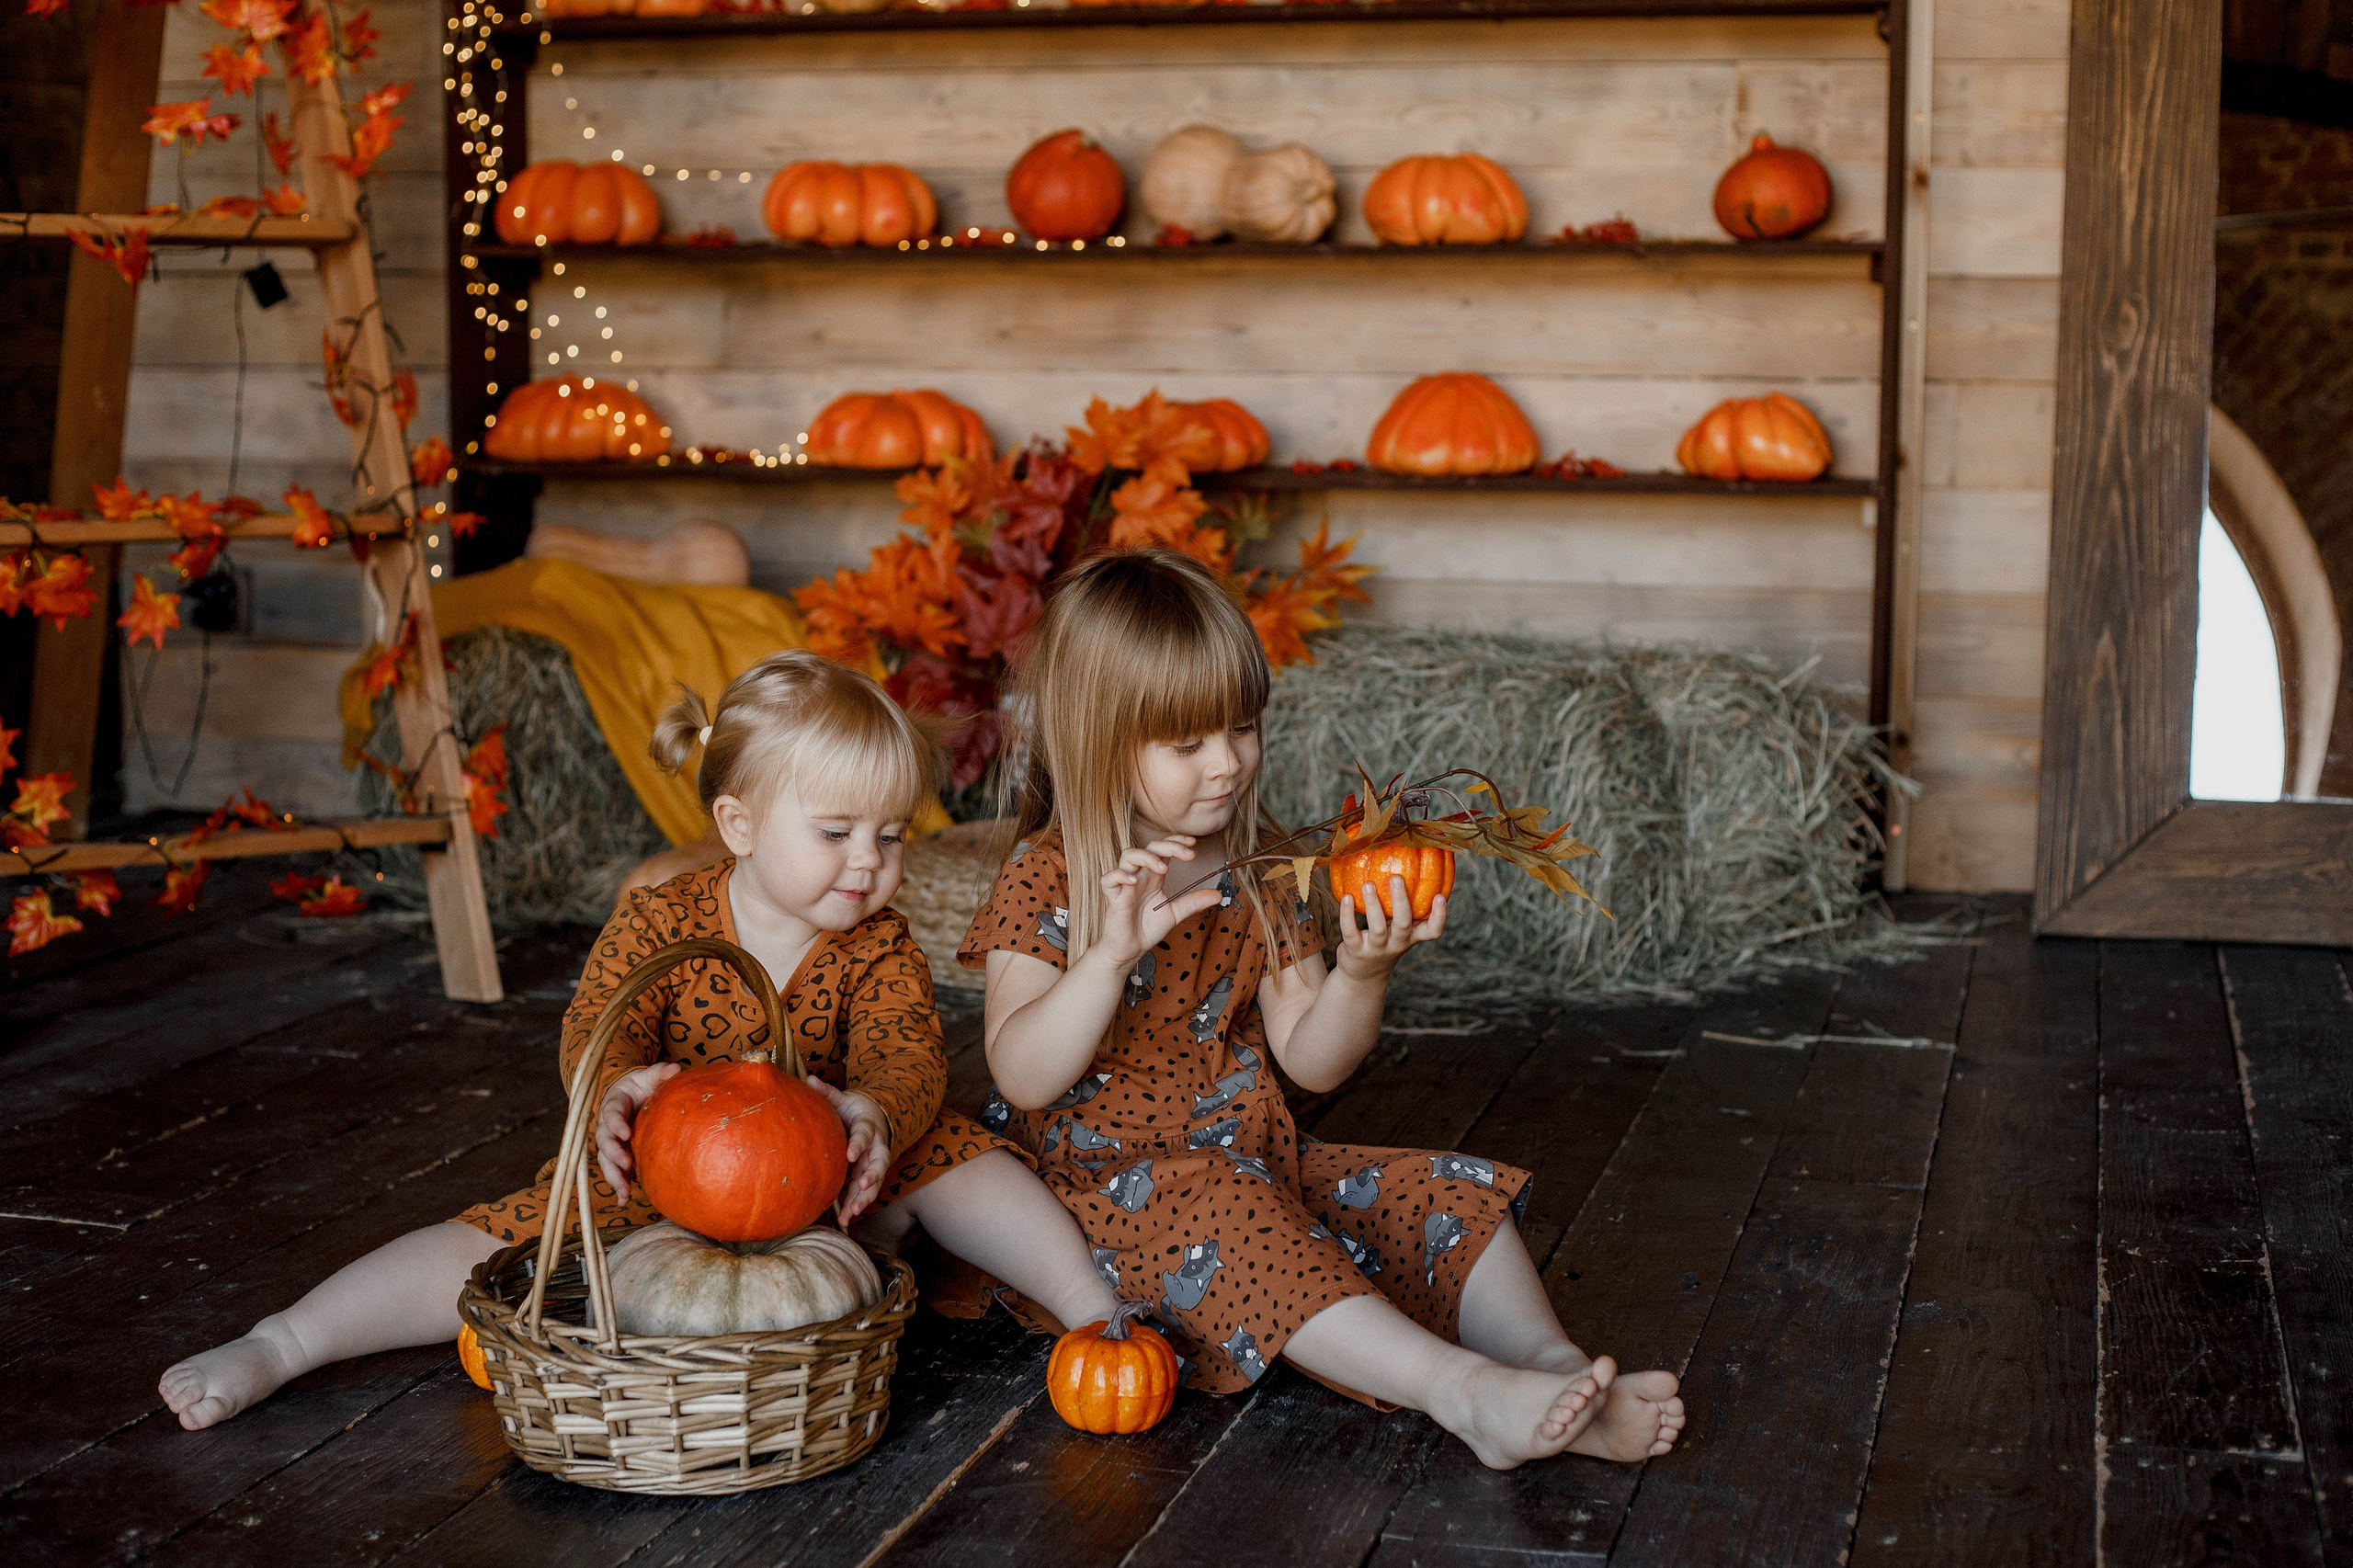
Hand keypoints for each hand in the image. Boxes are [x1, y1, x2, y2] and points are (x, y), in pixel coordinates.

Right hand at [594, 1062, 682, 1202]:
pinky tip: (624, 1200)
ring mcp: (611, 1142)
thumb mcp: (650, 1076)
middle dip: (613, 1153)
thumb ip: (660, 1073)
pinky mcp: (618, 1155)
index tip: (625, 1132)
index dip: (616, 1123)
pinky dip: (618, 1186)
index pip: (611, 1114)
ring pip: (606, 1161)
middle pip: (604, 1142)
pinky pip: (615, 1171)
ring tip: (624, 1191)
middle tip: (625, 1163)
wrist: (634, 1095)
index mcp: (614, 1104)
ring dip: (614, 1176)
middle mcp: (607, 1125)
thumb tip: (676, 1068)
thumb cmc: (643, 1085)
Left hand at [804, 1076, 893, 1224]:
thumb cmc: (853, 1110)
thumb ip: (828, 1092)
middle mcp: (876, 1148)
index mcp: (869, 1127)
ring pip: (873, 1184)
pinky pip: (863, 1193)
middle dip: (870, 1179)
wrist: (873, 1118)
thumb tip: (810, 1079)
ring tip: (851, 1214)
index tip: (850, 1154)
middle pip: (877, 1165)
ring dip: (863, 1199)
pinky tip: (845, 1221)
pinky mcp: (867, 1177)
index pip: (865, 1135)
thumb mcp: (843, 1099)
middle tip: (861, 1188)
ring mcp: (873, 1165)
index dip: (859, 1145)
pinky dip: (856, 1206)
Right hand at [1095, 836, 1222, 968]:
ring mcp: (1124, 885)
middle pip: (1149, 847)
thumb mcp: (1175, 913)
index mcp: (1153, 876)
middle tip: (1188, 854)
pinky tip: (1134, 881)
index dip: (1176, 841)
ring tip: (1164, 869)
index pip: (1162, 849)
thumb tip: (1218, 894)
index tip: (1193, 843)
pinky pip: (1109, 879)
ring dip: (1147, 857)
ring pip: (1128, 856)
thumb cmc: (1147, 929)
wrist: (1130, 950)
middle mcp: (1139, 876)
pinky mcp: (1112, 898)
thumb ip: (1193, 902)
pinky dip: (1120, 875)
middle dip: (1169, 846)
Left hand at [1333, 876, 1446, 979]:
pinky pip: (1351, 932)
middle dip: (1401, 901)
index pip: (1433, 931)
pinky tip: (1347, 896)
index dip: (1439, 916)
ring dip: (1373, 904)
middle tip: (1397, 877)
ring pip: (1377, 928)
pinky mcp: (1356, 951)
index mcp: (1412, 936)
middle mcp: (1397, 944)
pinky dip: (1347, 914)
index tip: (1440, 896)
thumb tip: (1409, 862)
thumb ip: (1405, 906)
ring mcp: (1376, 949)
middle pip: (1404, 924)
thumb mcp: (1398, 928)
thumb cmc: (1385, 941)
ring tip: (1368, 884)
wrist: (1363, 974)